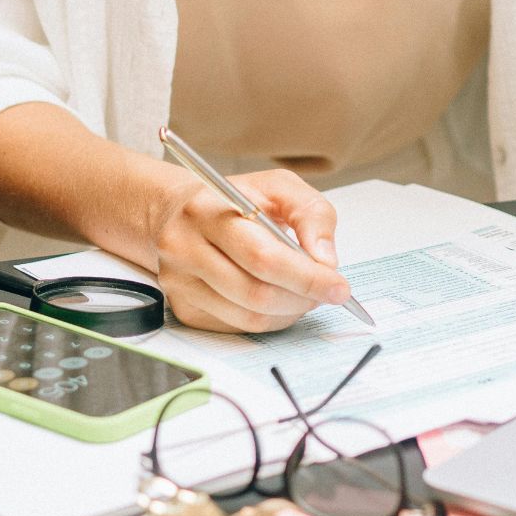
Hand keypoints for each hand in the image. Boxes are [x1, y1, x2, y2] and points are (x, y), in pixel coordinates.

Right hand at [148, 169, 350, 332]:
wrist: (177, 212)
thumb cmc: (236, 199)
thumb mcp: (278, 187)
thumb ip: (311, 214)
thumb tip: (326, 261)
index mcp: (207, 211)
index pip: (263, 257)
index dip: (307, 277)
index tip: (339, 287)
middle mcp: (184, 248)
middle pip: (256, 293)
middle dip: (303, 298)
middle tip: (327, 292)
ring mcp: (180, 283)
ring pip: (249, 317)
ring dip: (290, 312)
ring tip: (305, 294)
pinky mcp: (184, 308)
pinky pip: (238, 327)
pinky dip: (270, 319)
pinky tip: (279, 300)